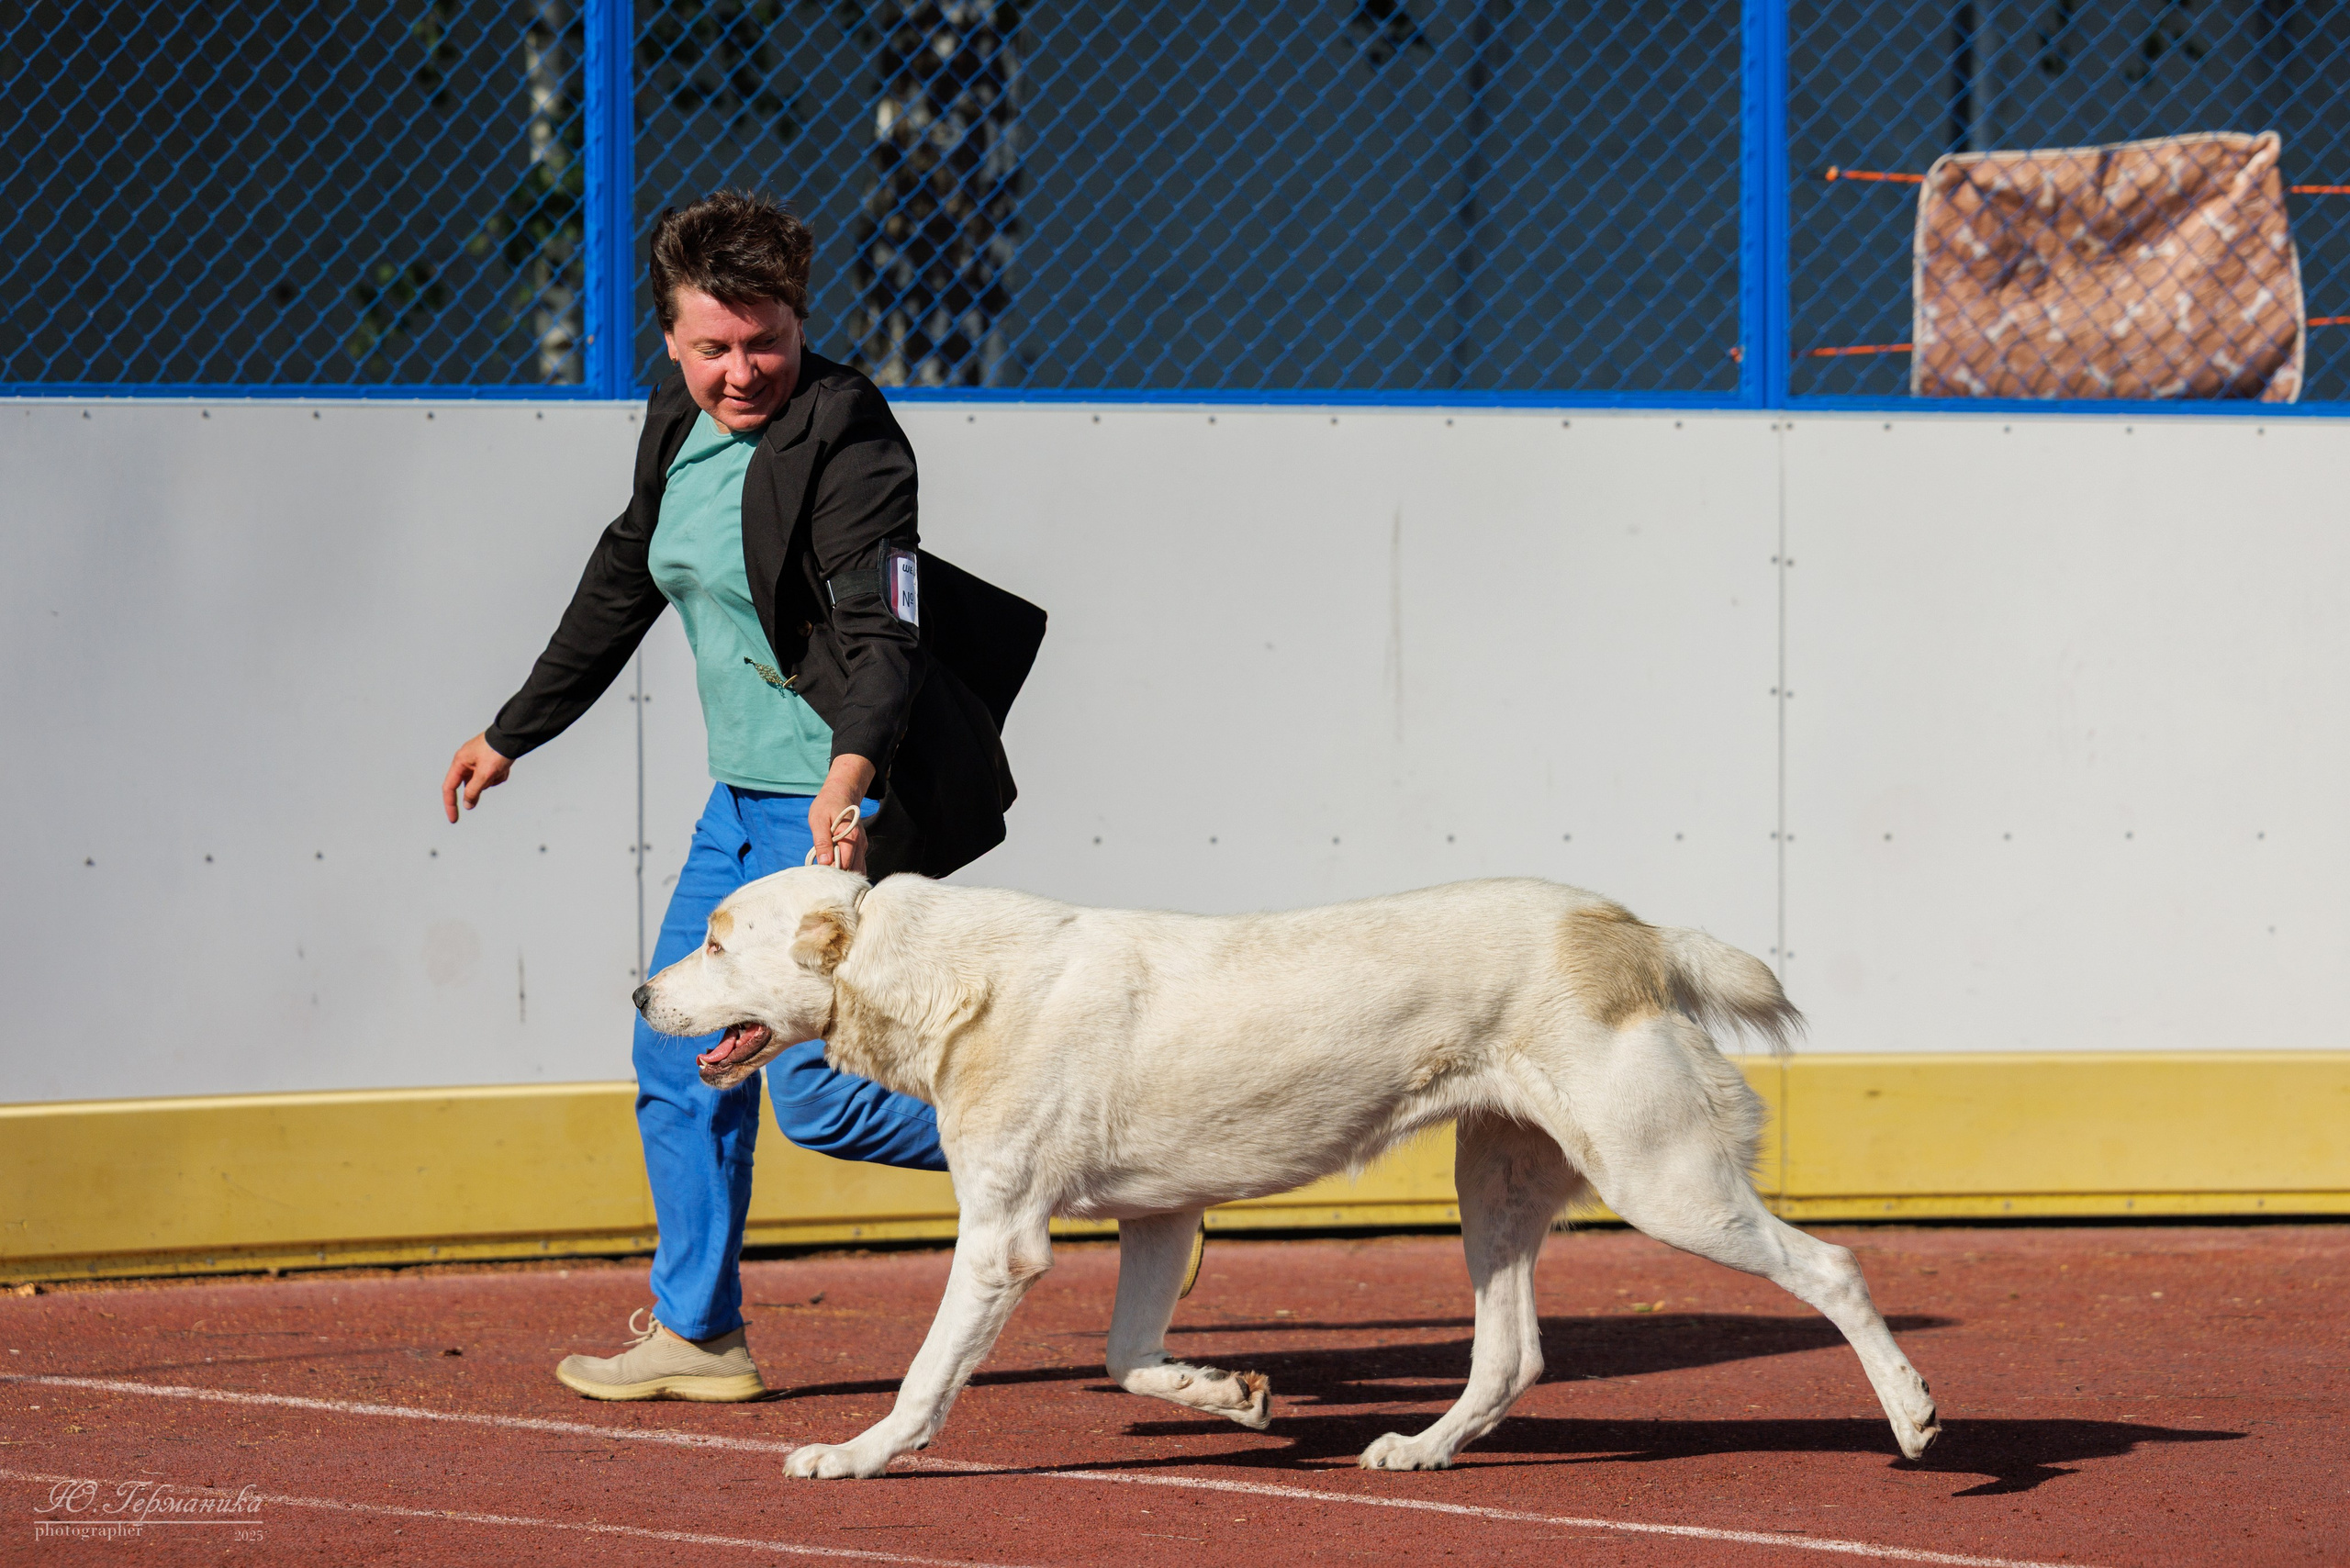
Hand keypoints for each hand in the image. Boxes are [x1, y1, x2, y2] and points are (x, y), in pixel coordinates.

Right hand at [442, 733, 512, 822]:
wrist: (514, 736)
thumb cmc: (497, 751)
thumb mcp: (484, 774)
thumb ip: (473, 791)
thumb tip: (467, 804)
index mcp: (460, 762)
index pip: (449, 788)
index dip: (450, 805)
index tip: (454, 819)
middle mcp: (466, 761)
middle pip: (469, 785)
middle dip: (483, 785)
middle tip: (494, 776)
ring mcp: (478, 761)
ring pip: (483, 782)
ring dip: (494, 779)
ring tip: (501, 767)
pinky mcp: (489, 761)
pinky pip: (492, 776)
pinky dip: (499, 775)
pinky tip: (506, 767)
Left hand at [809, 754, 876, 872]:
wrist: (842, 792)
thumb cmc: (827, 805)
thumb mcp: (818, 820)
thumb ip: (822, 841)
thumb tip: (825, 862)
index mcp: (851, 837)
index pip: (844, 864)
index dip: (831, 873)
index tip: (819, 875)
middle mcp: (860, 844)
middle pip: (852, 871)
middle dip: (838, 877)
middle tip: (822, 878)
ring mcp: (862, 847)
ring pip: (857, 870)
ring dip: (843, 875)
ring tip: (827, 875)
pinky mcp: (860, 848)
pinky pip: (857, 865)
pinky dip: (848, 871)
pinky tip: (835, 870)